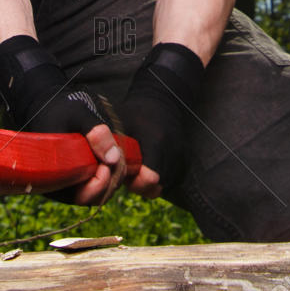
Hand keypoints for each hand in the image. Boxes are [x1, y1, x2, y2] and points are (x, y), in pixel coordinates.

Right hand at [0, 36, 125, 203]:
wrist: (46, 103)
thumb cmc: (59, 108)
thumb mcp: (78, 113)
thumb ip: (95, 131)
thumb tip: (113, 158)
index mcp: (52, 175)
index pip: (82, 196)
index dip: (100, 184)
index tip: (107, 163)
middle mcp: (57, 185)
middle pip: (93, 198)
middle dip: (111, 180)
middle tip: (117, 156)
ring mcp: (66, 183)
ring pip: (97, 193)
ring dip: (112, 177)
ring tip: (114, 152)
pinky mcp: (75, 177)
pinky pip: (96, 184)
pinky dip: (108, 174)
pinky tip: (110, 155)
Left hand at [117, 42, 205, 195]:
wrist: (161, 103)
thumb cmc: (133, 113)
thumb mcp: (116, 122)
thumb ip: (109, 141)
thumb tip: (105, 164)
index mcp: (157, 141)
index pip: (150, 179)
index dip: (133, 180)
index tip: (124, 171)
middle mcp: (174, 153)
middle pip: (155, 187)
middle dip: (138, 183)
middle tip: (128, 168)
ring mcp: (181, 160)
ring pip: (161, 187)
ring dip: (145, 182)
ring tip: (136, 165)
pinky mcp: (183, 164)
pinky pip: (167, 182)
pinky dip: (154, 178)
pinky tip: (146, 164)